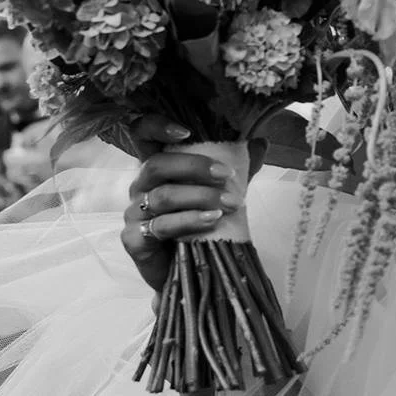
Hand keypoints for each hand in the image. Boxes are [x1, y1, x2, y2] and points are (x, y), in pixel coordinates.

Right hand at [120, 116, 239, 293]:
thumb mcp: (223, 190)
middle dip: (196, 167)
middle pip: (157, 165)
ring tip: (231, 205)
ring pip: (163, 196)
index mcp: (157, 168)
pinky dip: (189, 221)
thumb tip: (261, 141)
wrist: (191, 270)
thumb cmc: (203, 223)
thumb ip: (238, 164)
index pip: (142, 135)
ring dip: (201, 197)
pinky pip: (160, 226)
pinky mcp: (133, 240)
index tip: (187, 131)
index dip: (156, 126)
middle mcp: (140, 187)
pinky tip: (212, 221)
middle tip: (228, 177)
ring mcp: (134, 214)